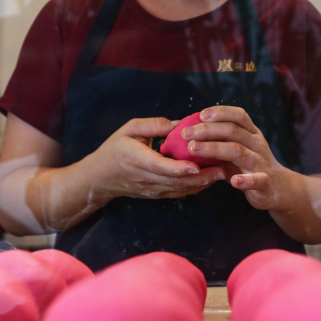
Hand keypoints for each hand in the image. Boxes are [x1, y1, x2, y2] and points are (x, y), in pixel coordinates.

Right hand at [83, 117, 225, 200]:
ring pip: (180, 190)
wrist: (99, 178)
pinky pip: (178, 194)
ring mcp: (151, 189)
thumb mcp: (130, 129)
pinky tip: (208, 180)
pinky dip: (194, 188)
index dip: (180, 168)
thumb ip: (154, 125)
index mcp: (136, 158)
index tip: (198, 165)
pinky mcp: (156, 195)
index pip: (161, 166)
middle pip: (176, 181)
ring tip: (221, 174)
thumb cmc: (114, 148)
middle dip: (200, 177)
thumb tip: (180, 124)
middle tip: (221, 169)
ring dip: (201, 184)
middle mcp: (145, 177)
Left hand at [179, 106, 293, 210]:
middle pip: (233, 131)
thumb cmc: (248, 166)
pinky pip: (258, 180)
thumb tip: (188, 135)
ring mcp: (262, 163)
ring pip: (239, 152)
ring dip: (214, 149)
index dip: (220, 112)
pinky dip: (246, 180)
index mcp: (251, 134)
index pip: (239, 116)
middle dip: (207, 130)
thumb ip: (218, 141)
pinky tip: (233, 181)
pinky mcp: (266, 183)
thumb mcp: (235, 149)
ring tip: (193, 149)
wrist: (277, 187)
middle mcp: (257, 145)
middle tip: (185, 133)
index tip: (200, 114)